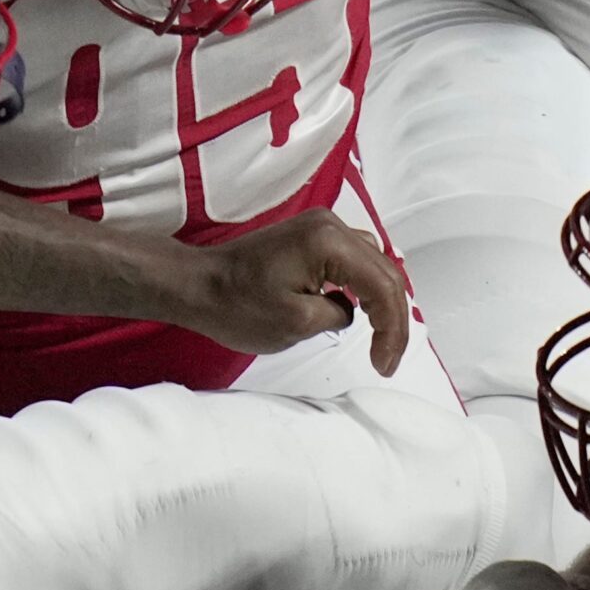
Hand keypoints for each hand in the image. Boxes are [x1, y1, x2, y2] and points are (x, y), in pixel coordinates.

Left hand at [187, 210, 410, 374]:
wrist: (197, 286)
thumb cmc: (234, 305)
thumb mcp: (296, 324)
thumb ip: (338, 316)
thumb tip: (350, 310)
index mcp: (329, 242)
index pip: (383, 286)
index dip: (392, 330)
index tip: (384, 364)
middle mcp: (330, 225)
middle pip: (385, 271)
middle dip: (392, 318)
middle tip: (387, 359)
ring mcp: (320, 227)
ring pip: (373, 264)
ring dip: (381, 301)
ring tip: (380, 339)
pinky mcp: (310, 237)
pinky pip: (353, 260)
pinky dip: (364, 287)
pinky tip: (361, 313)